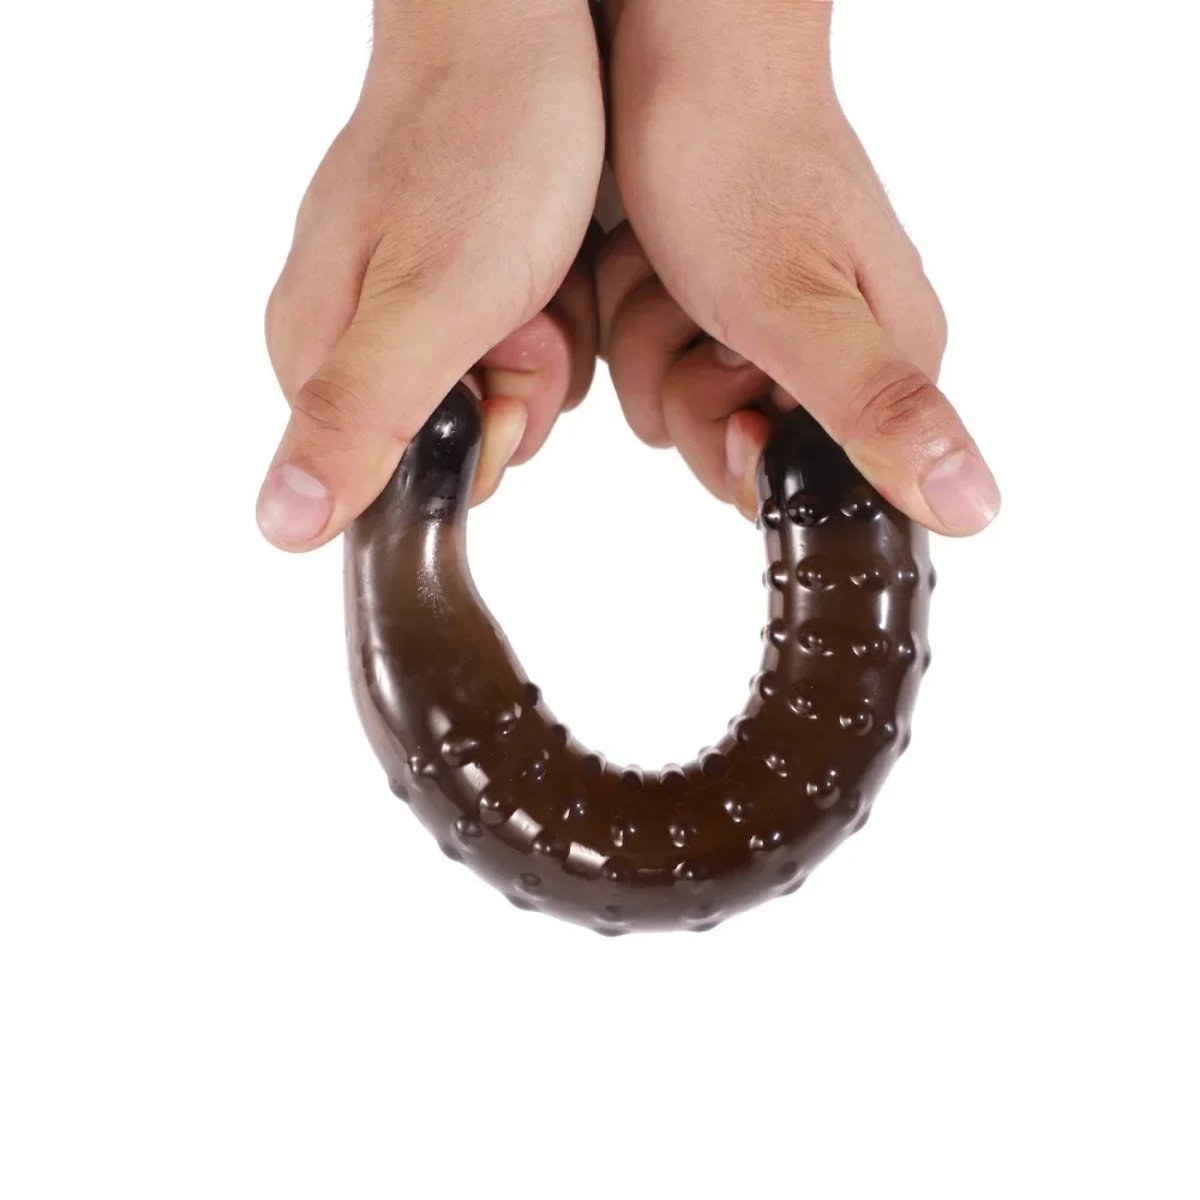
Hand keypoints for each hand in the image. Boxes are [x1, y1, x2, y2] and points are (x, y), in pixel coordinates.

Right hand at [258, 1, 603, 549]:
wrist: (527, 22)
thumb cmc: (483, 145)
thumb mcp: (428, 302)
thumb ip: (357, 418)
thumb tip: (279, 527)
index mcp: (321, 353)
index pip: (403, 481)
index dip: (475, 439)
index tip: (494, 363)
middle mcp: (358, 336)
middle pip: (466, 438)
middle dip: (520, 381)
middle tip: (523, 299)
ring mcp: (412, 304)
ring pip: (509, 391)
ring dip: (550, 339)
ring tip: (541, 265)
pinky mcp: (464, 279)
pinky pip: (527, 343)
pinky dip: (560, 309)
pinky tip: (554, 255)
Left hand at [596, 0, 999, 532]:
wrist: (682, 61)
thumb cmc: (741, 165)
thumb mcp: (805, 310)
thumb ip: (882, 414)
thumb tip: (977, 509)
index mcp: (882, 369)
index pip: (808, 489)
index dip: (748, 453)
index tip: (735, 378)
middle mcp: (831, 359)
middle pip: (729, 453)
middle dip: (687, 386)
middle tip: (705, 306)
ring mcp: (766, 335)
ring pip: (676, 411)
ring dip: (651, 339)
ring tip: (676, 269)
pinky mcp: (713, 313)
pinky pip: (651, 365)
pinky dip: (633, 315)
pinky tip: (651, 260)